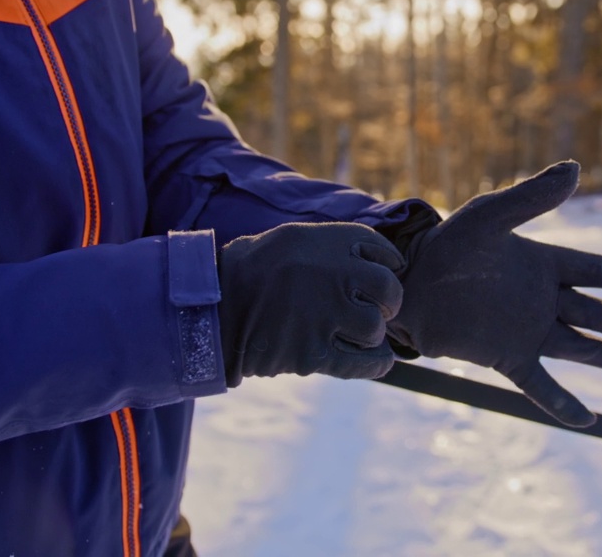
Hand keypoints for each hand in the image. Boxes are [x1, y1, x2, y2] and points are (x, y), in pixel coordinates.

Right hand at [218, 223, 403, 385]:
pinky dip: (376, 362)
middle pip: (388, 290)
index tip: (381, 276)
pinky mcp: (314, 352)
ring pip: (375, 328)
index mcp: (330, 242)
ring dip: (371, 333)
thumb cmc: (253, 270)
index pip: (385, 253)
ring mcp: (326, 315)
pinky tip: (376, 358)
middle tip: (376, 308)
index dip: (388, 267)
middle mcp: (335, 274)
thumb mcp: (294, 239)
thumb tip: (378, 261)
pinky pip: (366, 362)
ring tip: (357, 332)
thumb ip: (335, 247)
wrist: (212, 306)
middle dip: (387, 302)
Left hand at [387, 162, 601, 426]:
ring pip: (582, 347)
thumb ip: (530, 198)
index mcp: (543, 263)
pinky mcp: (506, 357)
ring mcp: (526, 330)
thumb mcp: (489, 215)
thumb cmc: (445, 245)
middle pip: (599, 314)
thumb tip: (574, 168)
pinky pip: (541, 385)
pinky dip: (563, 404)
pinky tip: (588, 423)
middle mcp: (541, 299)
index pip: (599, 271)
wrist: (405, 284)